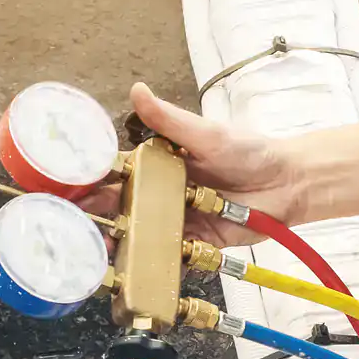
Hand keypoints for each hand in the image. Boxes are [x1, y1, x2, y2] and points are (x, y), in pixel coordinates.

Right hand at [82, 83, 304, 246]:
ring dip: (120, 241)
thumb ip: (170, 119)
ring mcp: (178, 218)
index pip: (120, 170)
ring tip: (97, 247)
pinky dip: (151, 260)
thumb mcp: (206, 133)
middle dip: (98, 213)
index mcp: (162, 162)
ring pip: (141, 232)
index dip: (95, 178)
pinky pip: (169, 253)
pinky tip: (131, 267)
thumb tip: (138, 91)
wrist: (288, 184)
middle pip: (124, 205)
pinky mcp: (195, 241)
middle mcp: (165, 191)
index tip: (70, 183)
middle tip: (73, 221)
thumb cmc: (250, 152)